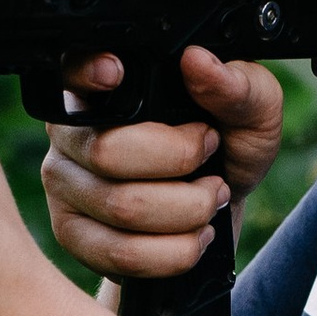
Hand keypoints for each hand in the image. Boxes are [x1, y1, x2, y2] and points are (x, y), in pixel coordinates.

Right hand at [40, 45, 283, 285]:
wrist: (216, 213)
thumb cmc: (228, 150)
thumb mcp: (251, 113)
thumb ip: (236, 85)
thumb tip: (199, 62)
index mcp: (106, 87)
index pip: (70, 69)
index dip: (85, 72)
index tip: (117, 74)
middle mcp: (72, 131)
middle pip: (106, 151)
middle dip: (178, 163)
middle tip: (210, 162)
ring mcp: (64, 185)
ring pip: (120, 208)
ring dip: (186, 211)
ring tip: (210, 200)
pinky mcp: (74, 236)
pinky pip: (121, 253)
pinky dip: (174, 252)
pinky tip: (194, 236)